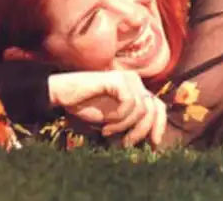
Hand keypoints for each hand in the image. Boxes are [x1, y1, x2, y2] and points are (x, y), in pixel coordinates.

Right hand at [48, 70, 166, 147]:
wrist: (62, 94)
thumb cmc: (86, 106)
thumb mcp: (113, 119)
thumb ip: (130, 123)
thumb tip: (150, 141)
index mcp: (137, 89)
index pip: (159, 107)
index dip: (159, 126)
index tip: (154, 145)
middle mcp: (136, 81)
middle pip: (154, 109)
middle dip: (142, 130)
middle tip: (126, 143)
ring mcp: (128, 78)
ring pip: (143, 108)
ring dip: (125, 126)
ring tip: (108, 131)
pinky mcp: (118, 79)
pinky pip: (129, 102)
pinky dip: (119, 117)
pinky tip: (106, 121)